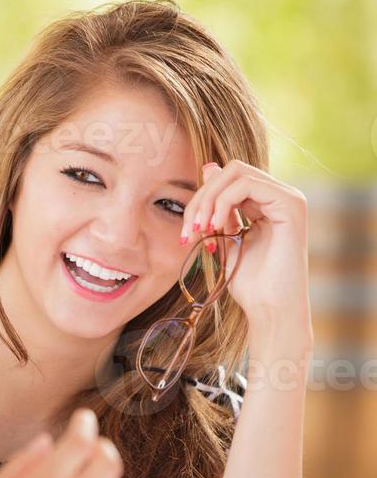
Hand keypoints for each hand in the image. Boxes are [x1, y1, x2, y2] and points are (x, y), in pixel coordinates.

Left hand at [180, 160, 312, 338]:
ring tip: (200, 231)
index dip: (201, 201)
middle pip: (229, 171)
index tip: (186, 235)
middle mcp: (281, 195)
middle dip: (200, 198)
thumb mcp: (225, 239)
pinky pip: (247, 184)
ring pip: (236, 173)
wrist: (270, 310)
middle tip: (189, 232)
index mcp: (267, 203)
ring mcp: (289, 197)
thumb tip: (208, 166)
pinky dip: (222, 203)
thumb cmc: (250, 284)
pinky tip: (215, 228)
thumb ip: (218, 208)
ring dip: (208, 200)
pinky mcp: (291, 204)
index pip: (227, 180)